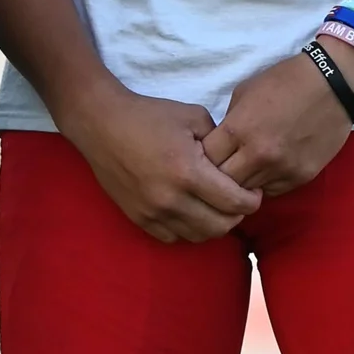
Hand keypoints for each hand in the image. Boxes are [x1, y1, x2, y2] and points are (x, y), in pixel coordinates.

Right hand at [60, 82, 261, 244]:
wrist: (101, 124)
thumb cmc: (149, 115)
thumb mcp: (194, 116)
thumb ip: (221, 141)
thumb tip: (238, 162)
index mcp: (188, 171)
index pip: (235, 203)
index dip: (252, 200)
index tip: (253, 191)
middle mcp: (171, 198)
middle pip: (221, 226)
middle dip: (236, 215)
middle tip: (236, 200)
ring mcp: (152, 212)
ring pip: (198, 237)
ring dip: (213, 224)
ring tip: (214, 206)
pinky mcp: (138, 218)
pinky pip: (173, 237)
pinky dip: (187, 229)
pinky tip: (189, 211)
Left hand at [202, 40, 353, 196]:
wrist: (333, 84)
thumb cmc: (285, 81)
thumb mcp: (245, 92)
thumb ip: (229, 123)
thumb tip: (218, 146)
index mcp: (239, 129)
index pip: (205, 160)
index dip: (199, 160)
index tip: (203, 157)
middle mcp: (259, 154)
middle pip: (222, 184)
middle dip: (216, 178)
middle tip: (219, 170)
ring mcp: (282, 169)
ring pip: (247, 192)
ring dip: (242, 183)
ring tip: (243, 169)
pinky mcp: (301, 177)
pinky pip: (272, 191)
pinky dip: (265, 184)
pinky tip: (267, 169)